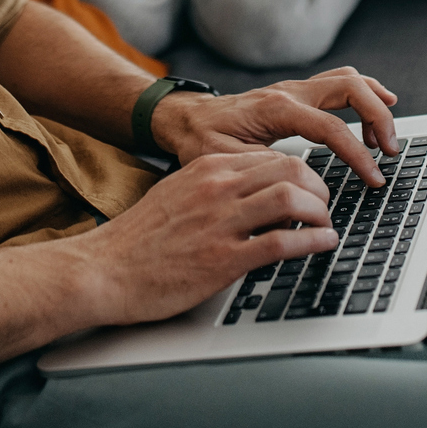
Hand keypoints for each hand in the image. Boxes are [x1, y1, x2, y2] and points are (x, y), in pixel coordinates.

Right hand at [76, 150, 337, 323]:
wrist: (101, 270)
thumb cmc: (137, 241)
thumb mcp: (178, 195)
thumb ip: (214, 189)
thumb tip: (253, 193)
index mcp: (206, 168)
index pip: (272, 157)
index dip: (303, 172)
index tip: (312, 189)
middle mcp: (216, 187)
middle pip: (291, 170)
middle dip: (319, 188)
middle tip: (325, 206)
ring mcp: (220, 222)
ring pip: (292, 200)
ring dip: (320, 212)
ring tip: (325, 225)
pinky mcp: (222, 259)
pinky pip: (282, 243)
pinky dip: (313, 241)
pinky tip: (323, 244)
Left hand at [152, 68, 400, 186]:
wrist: (186, 119)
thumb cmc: (201, 139)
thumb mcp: (223, 159)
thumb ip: (260, 167)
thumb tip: (294, 182)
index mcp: (276, 109)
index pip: (331, 127)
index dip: (357, 153)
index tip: (374, 177)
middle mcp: (290, 92)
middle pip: (351, 88)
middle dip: (379, 117)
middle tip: (390, 151)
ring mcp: (296, 89)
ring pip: (350, 79)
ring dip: (376, 103)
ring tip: (386, 138)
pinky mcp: (299, 93)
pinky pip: (340, 82)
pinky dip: (365, 93)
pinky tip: (379, 108)